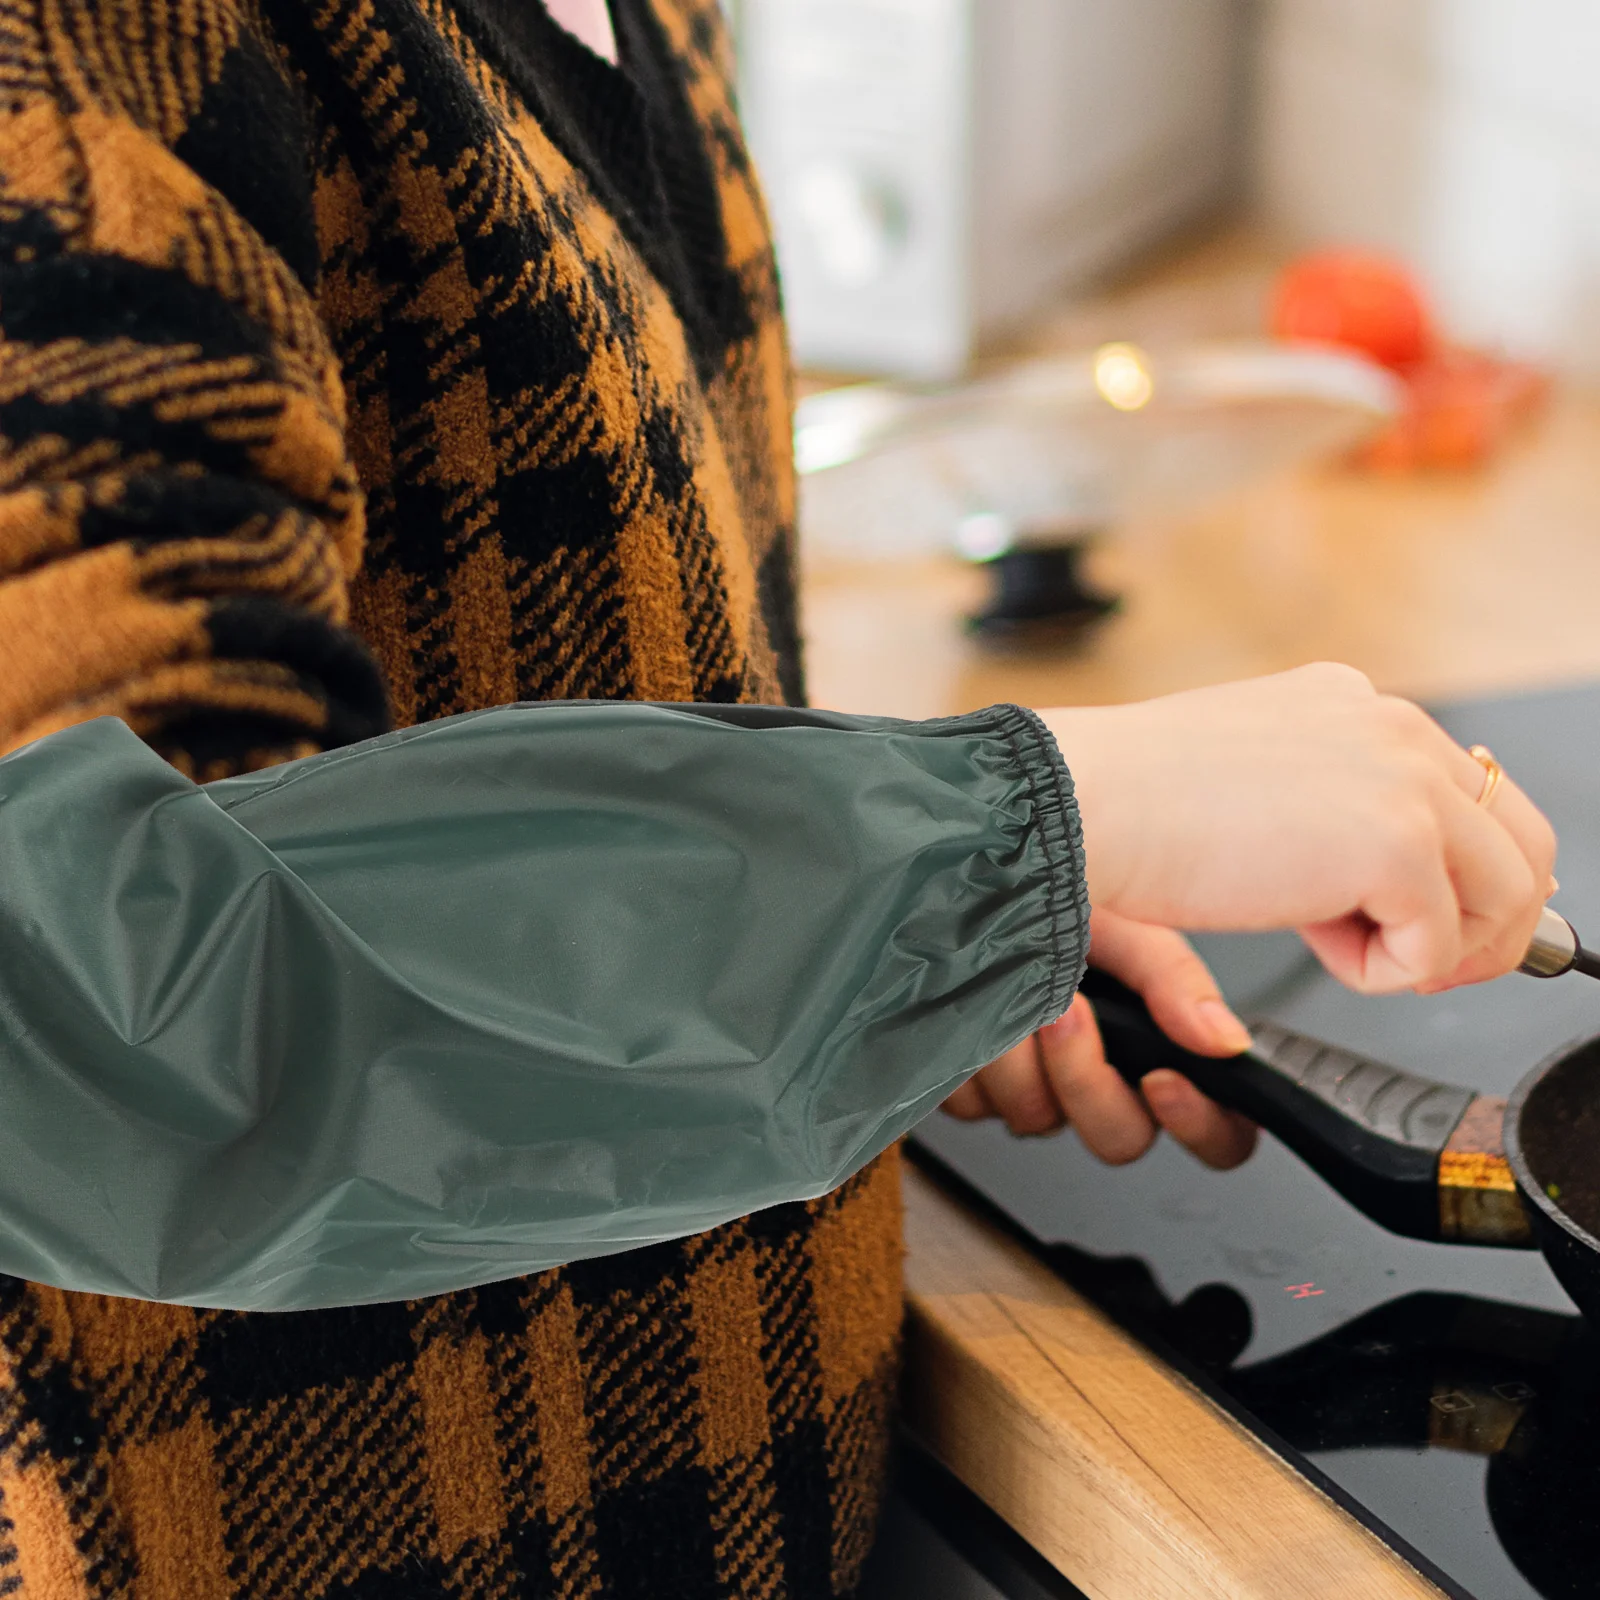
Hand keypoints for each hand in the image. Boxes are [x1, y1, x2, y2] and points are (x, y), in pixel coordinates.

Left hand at [943, 908, 1257, 1168]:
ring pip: (1038, 1121)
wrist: (977, 885)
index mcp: (1158, 1050)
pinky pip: (978, 1106)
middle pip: (1118, 1139)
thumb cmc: (1055, 899)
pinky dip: (975, 1052)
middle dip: (1084, 1077)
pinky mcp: (980, 1093)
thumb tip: (1224, 1041)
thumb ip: (1174, 979)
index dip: (1200, 1125)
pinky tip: (975, 1004)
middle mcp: (1104, 1082)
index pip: (1218, 1133)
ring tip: (1010, 987)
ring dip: (1020, 1056)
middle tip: (1065, 1012)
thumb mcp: (1127, 923)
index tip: (1161, 1080)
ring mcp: (1040, 1093)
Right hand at [1042, 664, 1556, 994]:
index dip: (1456, 876)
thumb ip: (1323, 808)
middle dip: (1482, 923)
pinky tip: (1312, 942)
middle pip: (1521, 842)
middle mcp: (1391, 726)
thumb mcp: (1251, 784)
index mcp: (1352, 705)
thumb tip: (1375, 877)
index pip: (1467, 794)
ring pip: (1503, 896)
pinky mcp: (1392, 842)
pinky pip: (1437, 944)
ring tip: (1347, 950)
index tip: (1416, 922)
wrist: (1081, 803)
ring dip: (1432, 948)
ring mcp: (1401, 779)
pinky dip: (1383, 972)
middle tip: (1419, 964)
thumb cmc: (1129, 801)